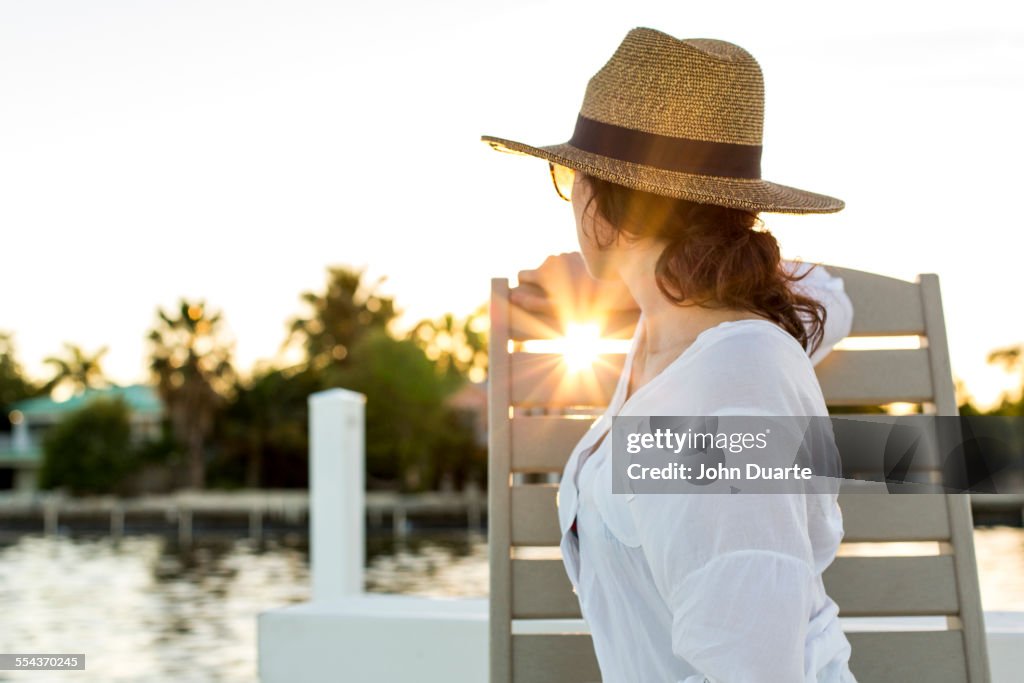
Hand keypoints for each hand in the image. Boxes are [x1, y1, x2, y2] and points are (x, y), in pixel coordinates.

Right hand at [510, 252, 637, 319]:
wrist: (604, 294)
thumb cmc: (578, 306)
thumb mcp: (552, 309)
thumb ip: (530, 302)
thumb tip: (512, 296)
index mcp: (543, 273)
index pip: (521, 274)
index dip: (524, 285)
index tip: (531, 293)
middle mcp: (551, 260)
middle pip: (537, 270)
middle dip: (542, 281)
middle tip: (555, 296)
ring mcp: (563, 255)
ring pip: (550, 265)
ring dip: (554, 275)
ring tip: (567, 289)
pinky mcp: (574, 254)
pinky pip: (562, 261)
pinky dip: (565, 270)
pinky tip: (575, 280)